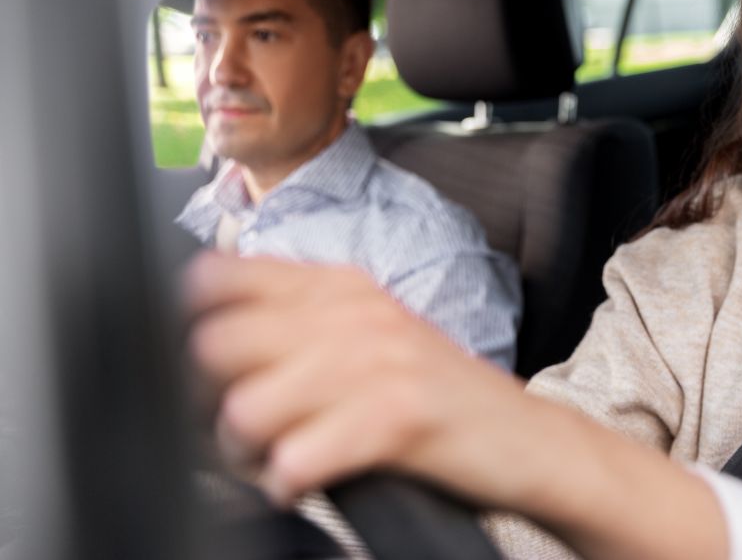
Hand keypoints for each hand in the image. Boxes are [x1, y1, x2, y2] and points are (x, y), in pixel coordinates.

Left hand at [185, 251, 530, 507]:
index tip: (211, 369)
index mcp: (340, 285)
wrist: (527, 439)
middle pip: (215, 345)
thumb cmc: (436, 395)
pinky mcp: (397, 418)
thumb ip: (298, 319)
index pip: (218, 278)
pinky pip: (294, 461)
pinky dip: (289, 484)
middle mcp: (354, 313)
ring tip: (279, 458)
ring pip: (245, 410)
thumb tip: (201, 334)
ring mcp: (377, 362)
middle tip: (244, 430)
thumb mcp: (370, 333)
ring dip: (247, 453)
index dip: (191, 327)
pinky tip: (310, 481)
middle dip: (209, 403)